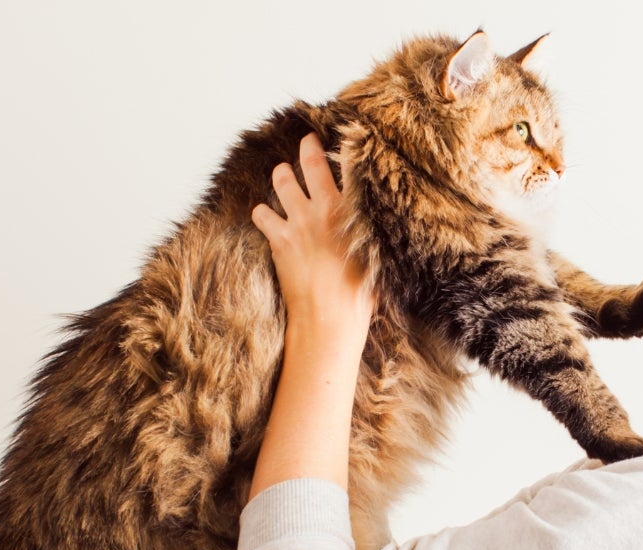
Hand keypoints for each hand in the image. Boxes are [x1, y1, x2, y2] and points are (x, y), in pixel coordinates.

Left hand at [250, 132, 375, 360]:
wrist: (329, 318)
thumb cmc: (359, 295)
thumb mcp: (377, 258)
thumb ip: (373, 232)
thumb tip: (381, 223)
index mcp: (354, 213)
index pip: (350, 167)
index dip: (346, 149)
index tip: (346, 139)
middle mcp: (325, 210)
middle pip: (312, 162)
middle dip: (308, 147)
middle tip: (308, 141)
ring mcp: (299, 222)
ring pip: (282, 180)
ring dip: (282, 175)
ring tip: (283, 175)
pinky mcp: (279, 239)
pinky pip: (261, 213)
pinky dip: (262, 212)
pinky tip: (266, 216)